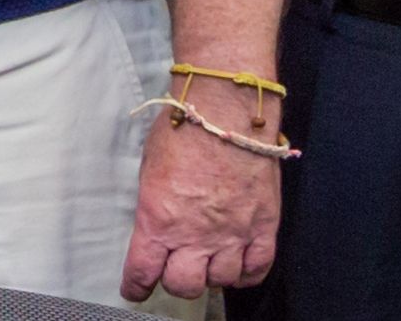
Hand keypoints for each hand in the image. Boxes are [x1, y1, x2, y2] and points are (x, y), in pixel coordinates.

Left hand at [124, 88, 283, 300]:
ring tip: (209, 260)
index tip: (136, 289)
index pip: (143, 272)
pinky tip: (238, 265)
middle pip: (184, 285)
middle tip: (176, 268)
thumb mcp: (150, 170)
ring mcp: (232, 233)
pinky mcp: (263, 226)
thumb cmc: (183, 130)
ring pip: (220, 281)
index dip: (137, 286)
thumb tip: (156, 224)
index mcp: (158, 219)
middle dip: (175, 281)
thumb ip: (153, 206)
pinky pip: (257, 269)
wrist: (227, 111)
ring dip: (211, 275)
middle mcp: (194, 234)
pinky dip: (246, 274)